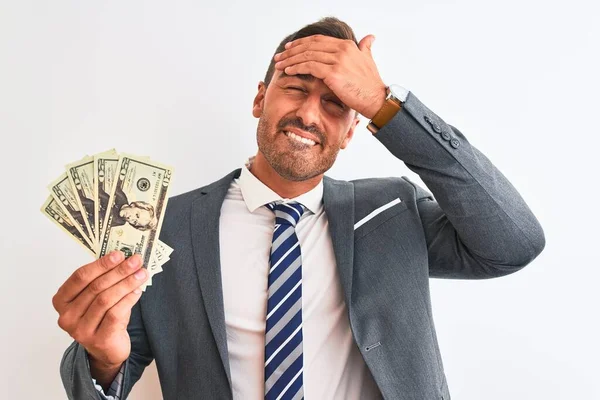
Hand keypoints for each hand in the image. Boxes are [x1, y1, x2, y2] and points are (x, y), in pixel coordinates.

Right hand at [52, 252, 147, 368]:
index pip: (80, 277)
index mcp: (61, 300)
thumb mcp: (96, 297)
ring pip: (106, 300)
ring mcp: (81, 330)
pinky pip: (115, 314)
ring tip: (141, 274)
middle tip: (135, 261)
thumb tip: (123, 258)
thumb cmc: (101, 317)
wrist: (107, 349)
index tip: (119, 254)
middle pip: (95, 287)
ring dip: (126, 283)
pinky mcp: (98, 339)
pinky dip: (128, 300)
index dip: (101, 264)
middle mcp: (67, 316)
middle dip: (119, 271)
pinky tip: (137, 291)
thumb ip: (103, 279)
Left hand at [273, 34, 386, 118]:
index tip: (290, 48)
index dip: (302, 43)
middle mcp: (342, 49)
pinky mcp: (333, 73)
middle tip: (279, 56)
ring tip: (279, 64)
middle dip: (292, 51)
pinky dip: (296, 68)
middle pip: (309, 46)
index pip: (318, 40)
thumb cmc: (371, 84)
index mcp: (347, 45)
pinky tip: (288, 71)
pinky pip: (309, 67)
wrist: (376, 99)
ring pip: (307, 56)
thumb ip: (365, 48)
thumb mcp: (368, 60)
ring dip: (290, 60)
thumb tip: (369, 37)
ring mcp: (338, 60)